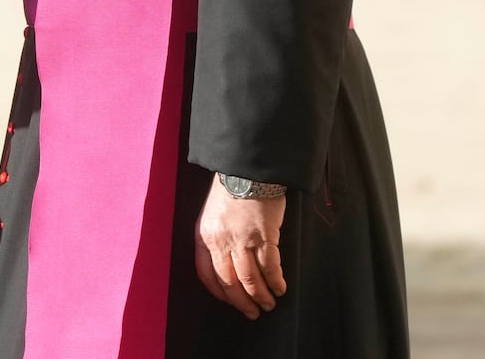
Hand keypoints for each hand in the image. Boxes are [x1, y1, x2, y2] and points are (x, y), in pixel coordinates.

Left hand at [194, 174, 287, 318]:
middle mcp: (220, 241)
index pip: (206, 274)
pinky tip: (280, 289)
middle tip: (252, 313)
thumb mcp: (211, 215)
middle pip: (230, 282)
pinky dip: (276, 282)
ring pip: (250, 279)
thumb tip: (227, 263)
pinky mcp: (264, 236)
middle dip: (242, 302)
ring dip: (261, 296)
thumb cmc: (230, 191)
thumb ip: (215, 238)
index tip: (230, 302)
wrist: (247, 171)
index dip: (220, 293)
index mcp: (204, 236)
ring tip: (268, 305)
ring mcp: (242, 239)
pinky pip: (270, 267)